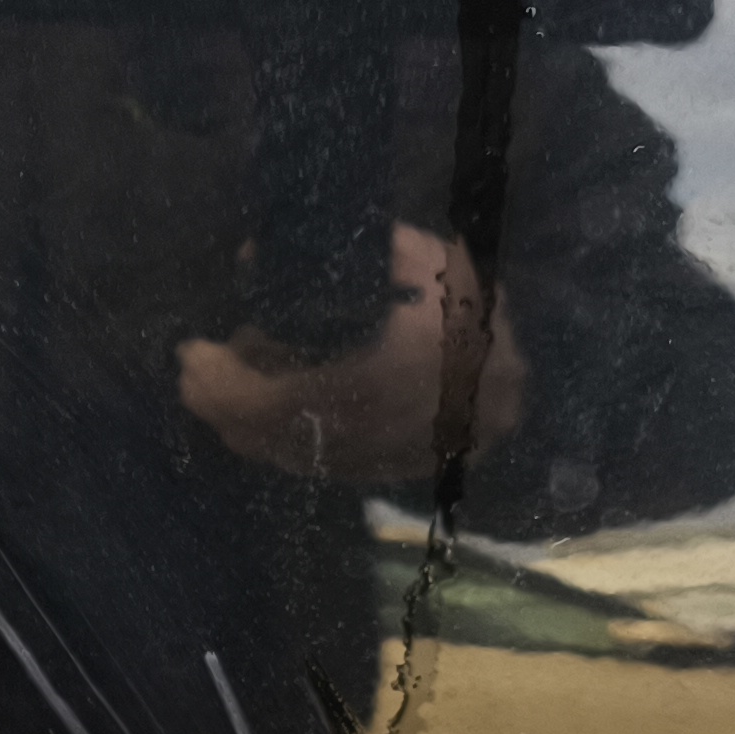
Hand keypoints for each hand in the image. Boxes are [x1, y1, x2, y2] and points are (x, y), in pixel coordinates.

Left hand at [176, 223, 528, 483]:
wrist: (544, 360)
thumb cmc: (471, 297)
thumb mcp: (412, 258)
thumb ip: (334, 259)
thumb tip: (255, 258)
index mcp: (385, 383)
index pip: (273, 405)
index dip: (220, 387)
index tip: (191, 354)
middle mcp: (386, 437)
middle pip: (279, 439)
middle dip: (230, 405)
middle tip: (203, 367)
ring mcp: (397, 465)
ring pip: (303, 459)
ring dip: (260, 424)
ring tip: (240, 377)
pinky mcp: (408, 475)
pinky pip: (332, 464)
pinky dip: (301, 436)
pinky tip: (290, 400)